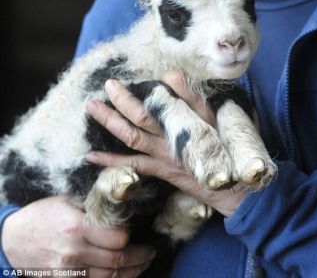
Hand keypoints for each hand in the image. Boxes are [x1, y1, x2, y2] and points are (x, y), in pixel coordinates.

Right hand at [2, 196, 155, 276]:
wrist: (12, 239)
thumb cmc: (41, 215)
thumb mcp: (65, 200)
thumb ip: (91, 204)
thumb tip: (120, 198)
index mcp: (76, 227)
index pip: (116, 238)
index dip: (129, 236)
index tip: (136, 230)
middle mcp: (74, 252)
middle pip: (116, 260)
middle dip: (139, 257)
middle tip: (150, 251)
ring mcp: (69, 271)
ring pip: (109, 277)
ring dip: (131, 272)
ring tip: (143, 263)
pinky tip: (123, 274)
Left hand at [85, 74, 248, 216]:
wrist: (239, 192)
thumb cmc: (238, 152)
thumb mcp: (234, 119)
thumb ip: (213, 99)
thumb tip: (187, 76)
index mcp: (199, 119)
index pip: (179, 97)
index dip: (166, 84)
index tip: (155, 70)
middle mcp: (179, 135)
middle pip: (145, 115)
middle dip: (124, 99)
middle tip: (108, 84)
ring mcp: (168, 153)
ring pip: (133, 136)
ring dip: (110, 121)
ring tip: (92, 107)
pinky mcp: (163, 169)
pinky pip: (133, 165)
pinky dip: (111, 160)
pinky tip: (92, 154)